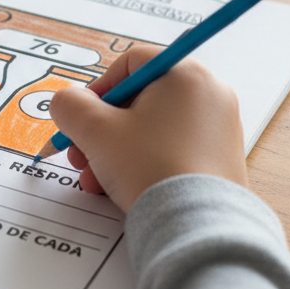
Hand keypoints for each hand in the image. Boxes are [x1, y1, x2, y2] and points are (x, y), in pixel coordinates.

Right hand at [48, 46, 247, 212]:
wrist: (196, 225)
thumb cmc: (150, 168)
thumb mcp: (95, 131)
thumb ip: (70, 106)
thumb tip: (67, 102)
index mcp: (185, 73)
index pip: (130, 63)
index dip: (98, 89)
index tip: (82, 118)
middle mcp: (209, 93)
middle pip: (140, 99)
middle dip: (102, 129)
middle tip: (82, 153)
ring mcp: (220, 127)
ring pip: (154, 128)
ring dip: (116, 150)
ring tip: (96, 180)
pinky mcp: (222, 158)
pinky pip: (173, 149)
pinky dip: (145, 162)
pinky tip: (121, 188)